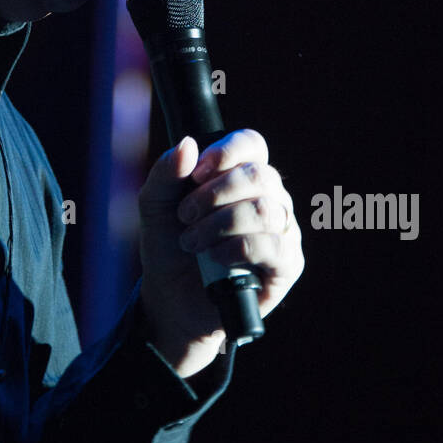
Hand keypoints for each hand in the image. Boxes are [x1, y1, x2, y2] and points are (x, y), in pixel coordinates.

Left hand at [138, 129, 303, 376]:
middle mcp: (269, 197)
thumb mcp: (155, 204)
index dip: (226, 151)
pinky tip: (215, 257)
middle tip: (185, 216)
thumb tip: (188, 144)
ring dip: (219, 224)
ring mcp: (282, 230)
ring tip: (192, 241)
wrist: (170, 298)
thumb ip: (166, 172)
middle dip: (214, 193)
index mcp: (241, 175)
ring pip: (265, 209)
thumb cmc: (169, 245)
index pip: (252, 144)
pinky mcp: (287, 264)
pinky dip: (237, 248)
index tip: (196, 172)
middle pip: (259, 174)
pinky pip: (273, 245)